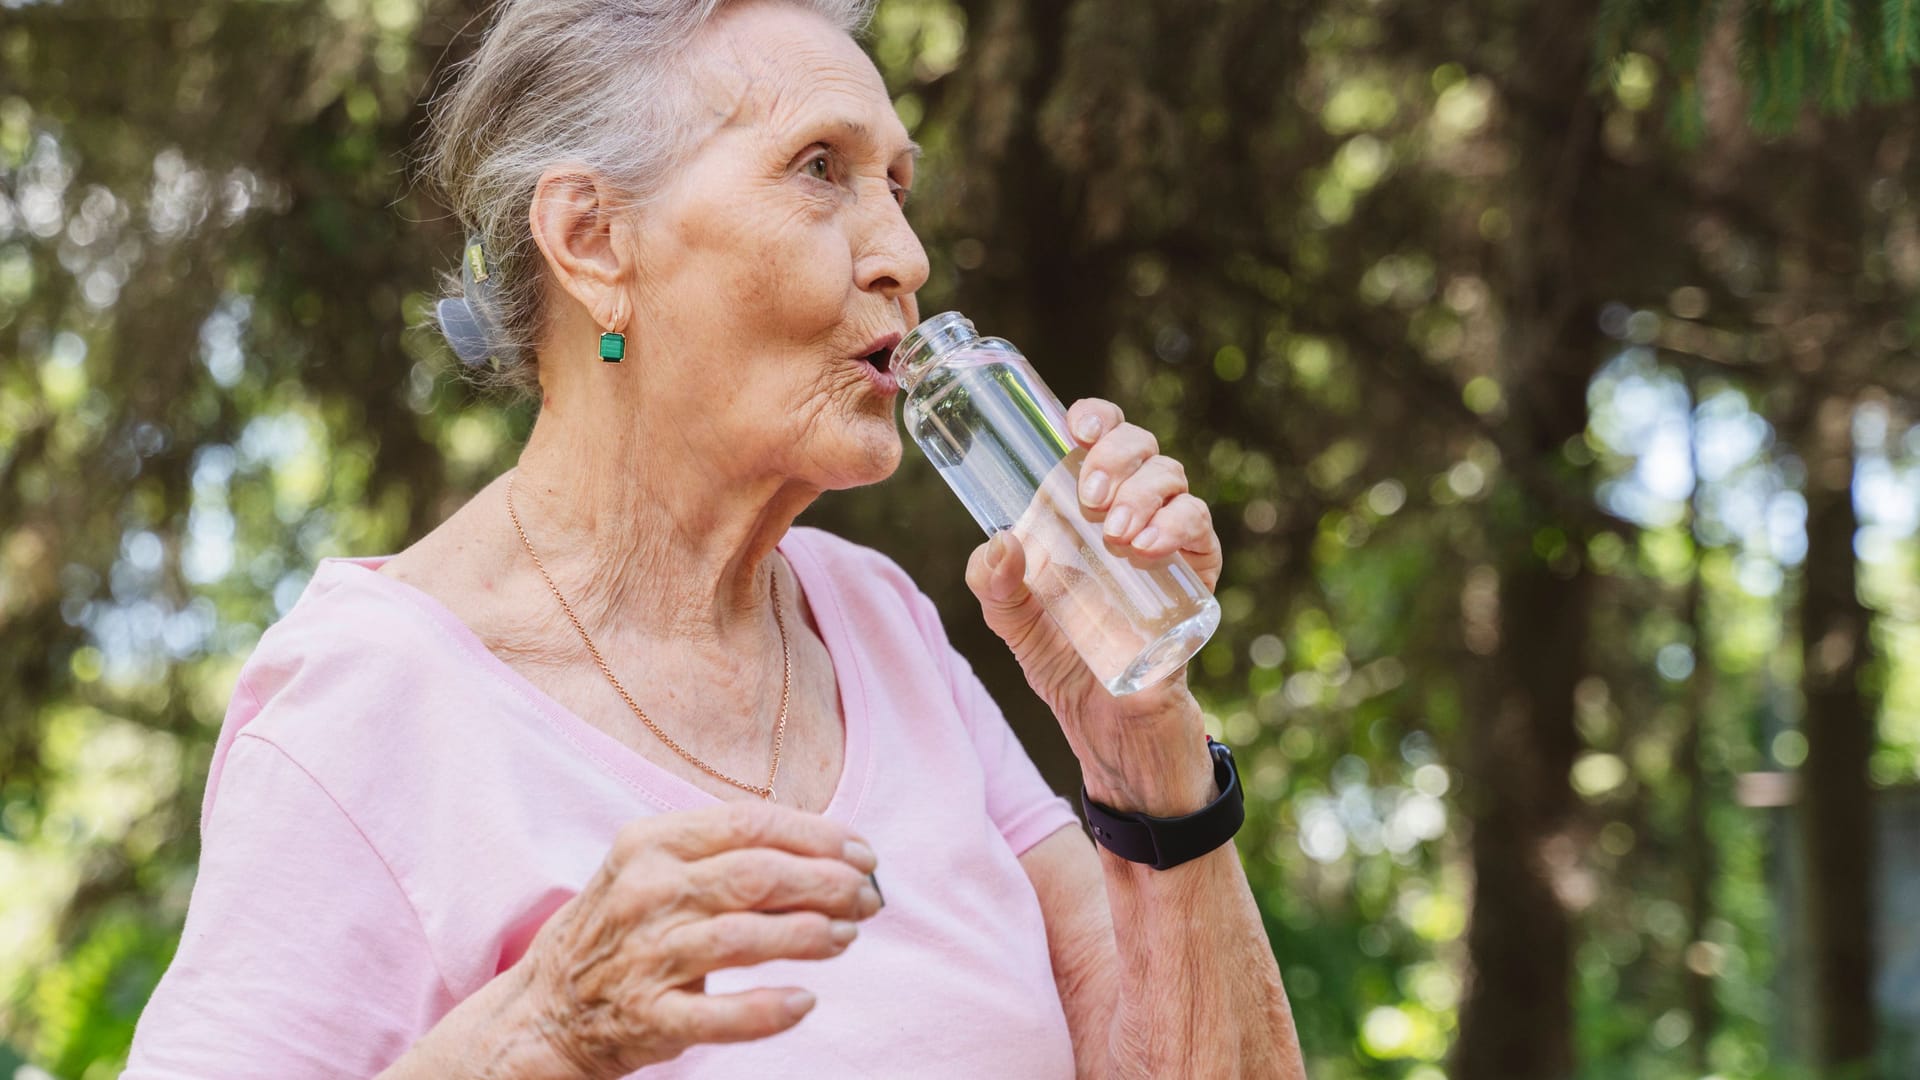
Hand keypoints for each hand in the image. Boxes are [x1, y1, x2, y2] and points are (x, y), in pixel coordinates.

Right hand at [510, 802, 882, 1078]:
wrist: (544, 1007)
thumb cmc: (625, 926)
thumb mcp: (658, 867)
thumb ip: (729, 854)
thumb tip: (832, 854)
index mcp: (652, 842)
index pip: (751, 824)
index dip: (818, 836)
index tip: (863, 852)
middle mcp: (646, 893)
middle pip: (756, 876)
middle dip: (828, 883)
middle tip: (869, 898)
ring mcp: (645, 956)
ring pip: (744, 939)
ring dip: (809, 936)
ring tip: (846, 937)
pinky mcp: (647, 1017)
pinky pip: (719, 1016)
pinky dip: (768, 1010)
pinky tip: (805, 1001)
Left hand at [964, 398, 1221, 816]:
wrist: (1108, 727)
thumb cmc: (1063, 660)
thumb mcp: (1012, 622)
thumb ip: (992, 583)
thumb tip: (1000, 541)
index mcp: (1085, 509)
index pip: (1101, 439)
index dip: (1096, 417)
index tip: (1076, 425)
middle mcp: (1132, 513)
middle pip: (1141, 447)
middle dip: (1117, 453)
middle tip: (1088, 493)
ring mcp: (1168, 543)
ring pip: (1173, 478)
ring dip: (1143, 491)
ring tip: (1113, 531)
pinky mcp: (1197, 577)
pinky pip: (1201, 529)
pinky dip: (1177, 524)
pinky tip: (1146, 544)